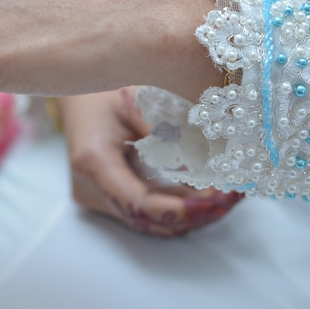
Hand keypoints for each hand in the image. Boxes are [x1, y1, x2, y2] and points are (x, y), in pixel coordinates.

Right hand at [61, 89, 241, 237]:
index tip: (219, 200)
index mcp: (92, 160)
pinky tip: (203, 194)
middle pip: (148, 219)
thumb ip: (172, 138)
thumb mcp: (141, 101)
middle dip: (194, 213)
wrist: (75, 90)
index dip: (183, 210)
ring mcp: (94, 196)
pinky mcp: (103, 197)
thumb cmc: (105, 88)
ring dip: (188, 213)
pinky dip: (174, 206)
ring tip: (226, 195)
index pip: (140, 205)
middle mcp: (88, 186)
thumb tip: (212, 175)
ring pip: (149, 221)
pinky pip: (143, 211)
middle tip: (233, 197)